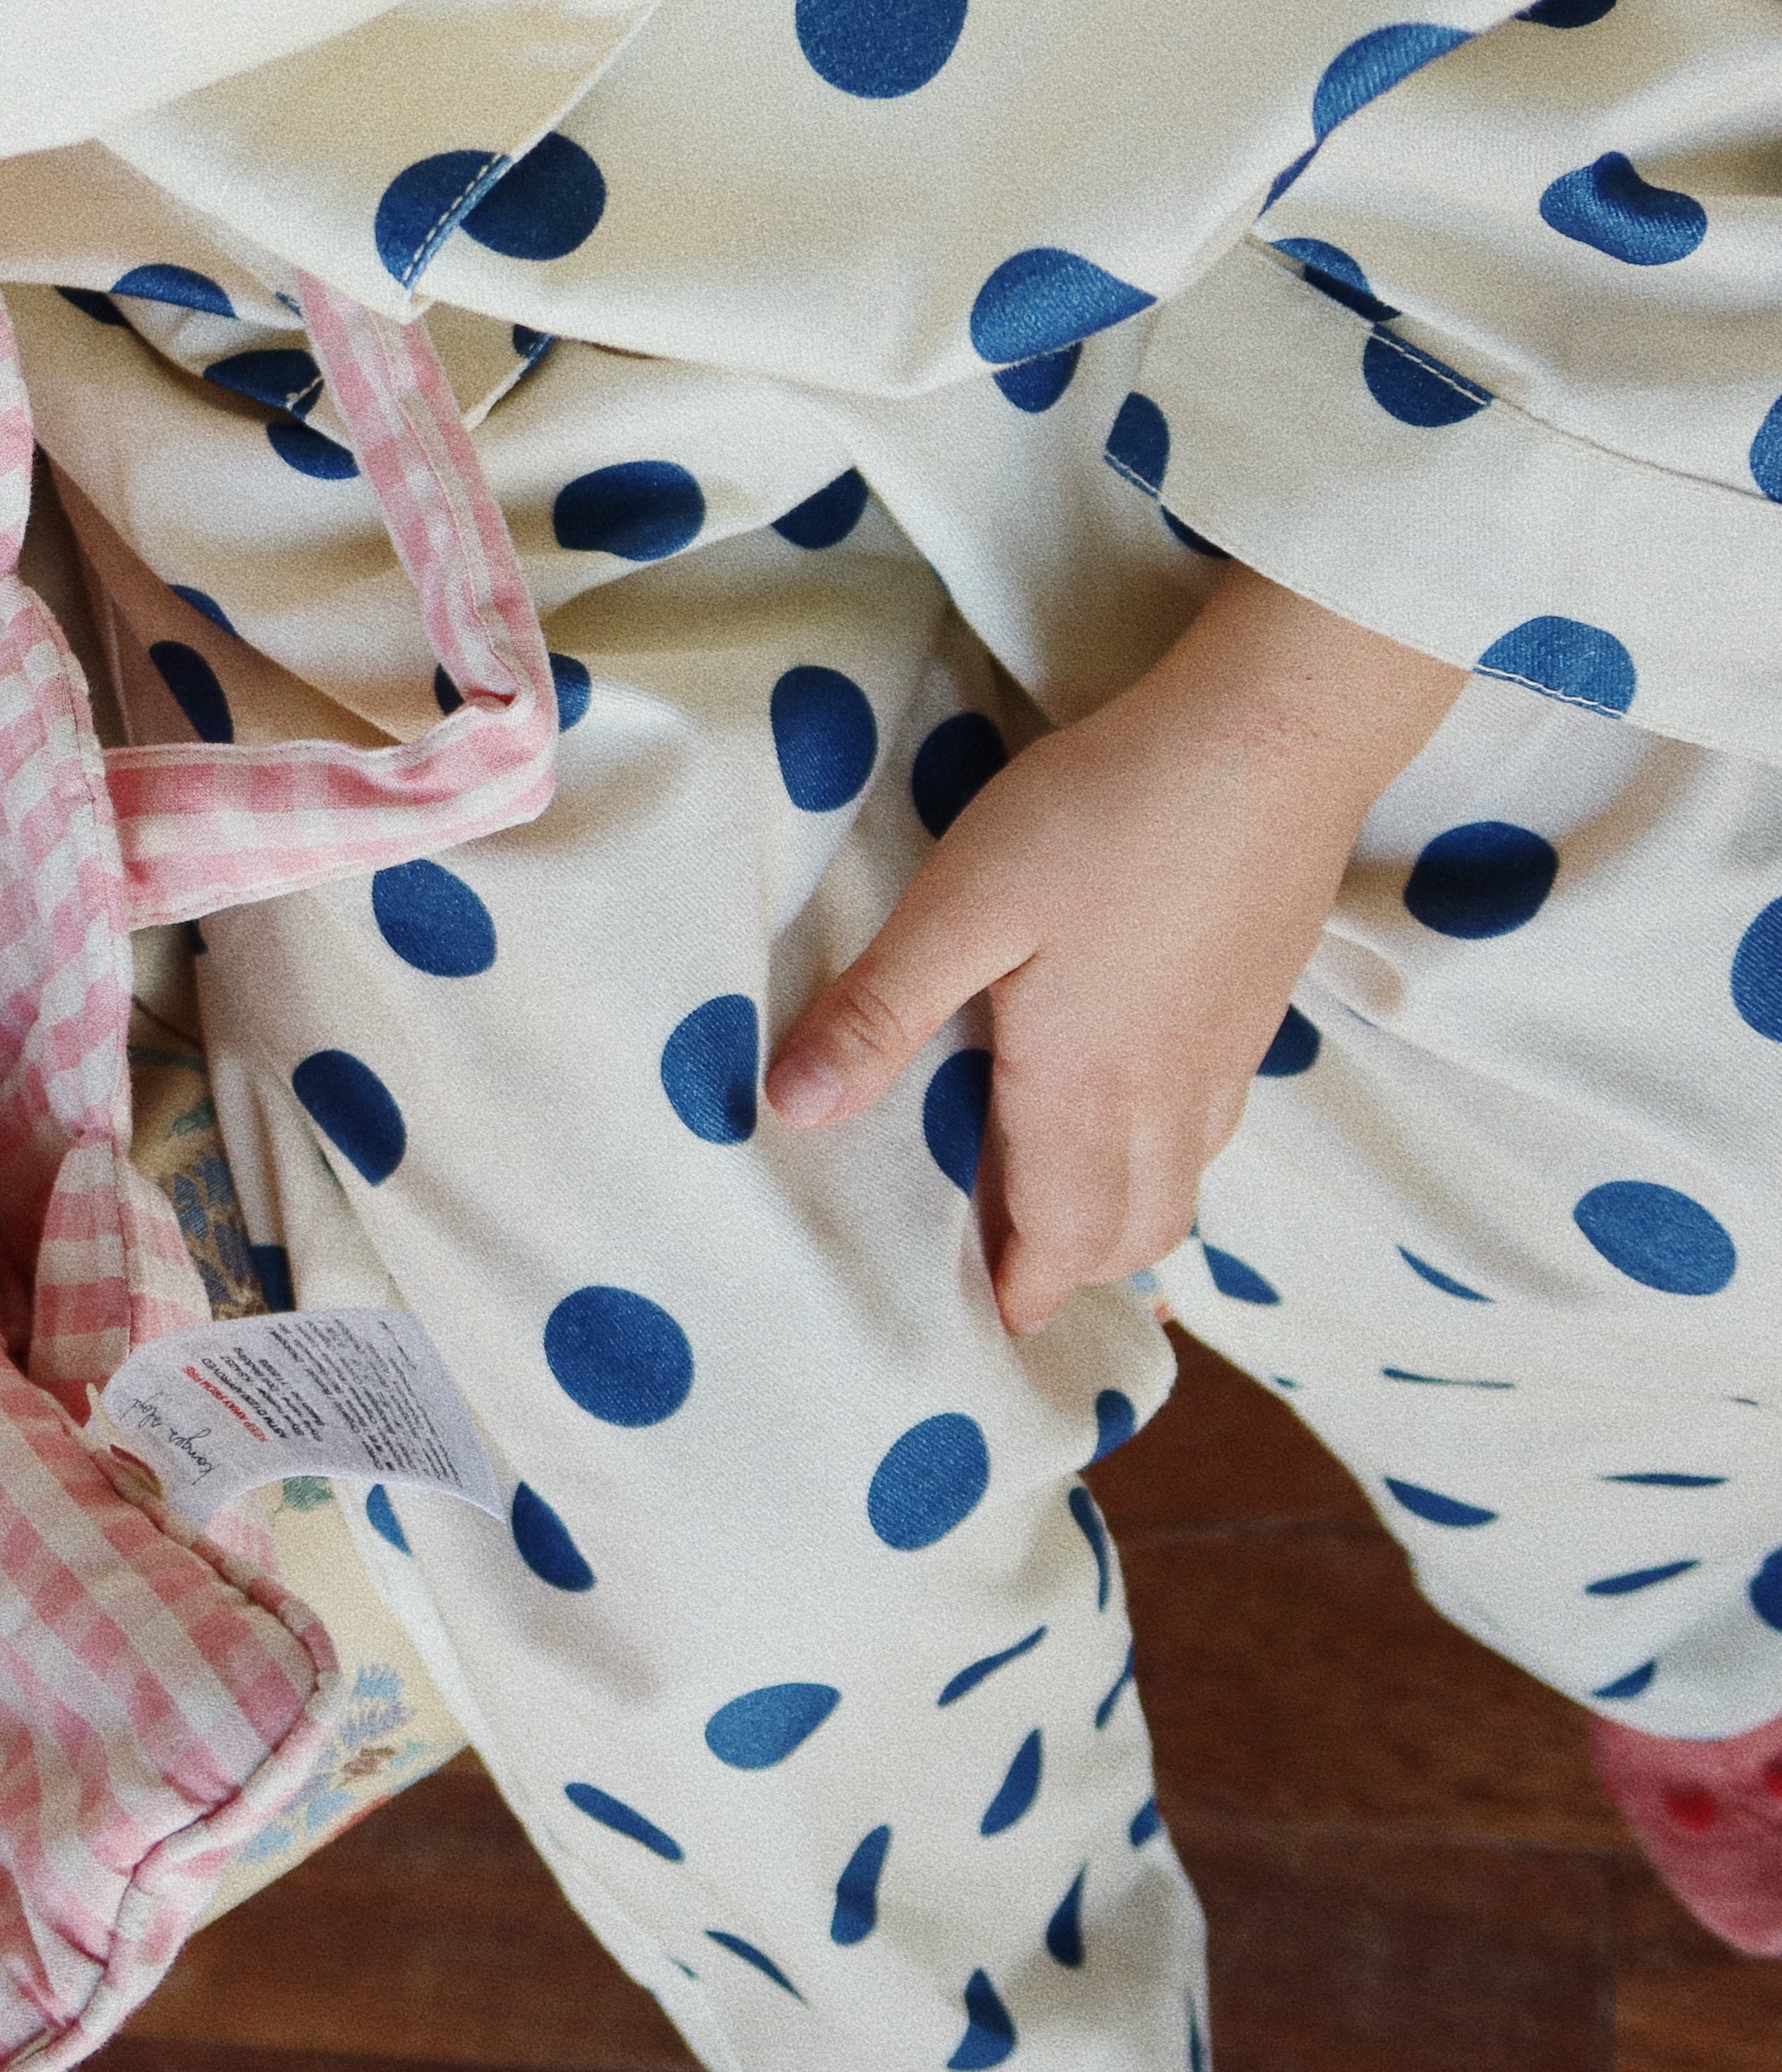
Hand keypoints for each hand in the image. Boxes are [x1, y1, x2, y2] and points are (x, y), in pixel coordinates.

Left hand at [765, 568, 1460, 1335]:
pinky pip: (1210, 1124)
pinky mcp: (1257, 1006)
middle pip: (1131, 1231)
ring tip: (1052, 1213)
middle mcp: (1172, 1097)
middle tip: (1005, 1279)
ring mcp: (1229, 1055)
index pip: (1061, 1239)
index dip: (1022, 1292)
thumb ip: (882, 1011)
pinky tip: (1123, 1106)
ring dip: (1119, 1216)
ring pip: (1180, 1182)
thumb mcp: (964, 905)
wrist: (1276, 739)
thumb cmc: (1107, 816)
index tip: (980, 1331)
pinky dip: (1164, 1154)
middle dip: (1069, 1269)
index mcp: (1090, 1092)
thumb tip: (795, 1112)